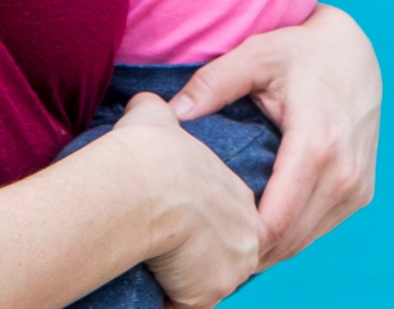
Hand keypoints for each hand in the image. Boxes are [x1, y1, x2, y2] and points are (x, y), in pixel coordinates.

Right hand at [103, 95, 262, 307]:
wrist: (146, 180)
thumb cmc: (150, 148)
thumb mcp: (158, 117)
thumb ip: (162, 114)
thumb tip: (149, 106)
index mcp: (238, 196)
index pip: (225, 226)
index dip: (201, 234)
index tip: (176, 236)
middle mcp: (246, 233)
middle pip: (225, 260)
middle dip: (200, 265)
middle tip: (167, 258)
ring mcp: (233, 264)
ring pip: (210, 286)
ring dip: (188, 286)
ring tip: (157, 274)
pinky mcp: (213, 290)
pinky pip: (189, 307)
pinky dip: (171, 303)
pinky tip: (151, 290)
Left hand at [169, 5, 382, 266]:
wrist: (353, 49)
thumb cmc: (301, 51)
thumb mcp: (257, 54)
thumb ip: (213, 82)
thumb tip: (173, 114)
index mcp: (318, 144)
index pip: (275, 222)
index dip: (236, 239)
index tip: (200, 236)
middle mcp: (345, 171)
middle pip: (288, 240)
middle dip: (246, 250)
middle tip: (203, 248)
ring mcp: (357, 185)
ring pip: (304, 240)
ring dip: (268, 248)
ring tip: (225, 241)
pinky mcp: (362, 191)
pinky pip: (320, 229)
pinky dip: (290, 236)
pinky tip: (257, 228)